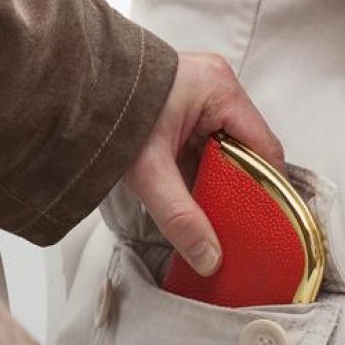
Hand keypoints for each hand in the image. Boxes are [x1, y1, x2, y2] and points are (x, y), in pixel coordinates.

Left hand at [124, 53, 284, 275]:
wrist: (74, 89)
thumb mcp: (148, 169)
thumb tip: (209, 258)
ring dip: (221, 177)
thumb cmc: (110, 113)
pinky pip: (207, 141)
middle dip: (242, 185)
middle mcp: (217, 86)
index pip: (264, 146)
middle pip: (247, 147)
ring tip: (219, 212)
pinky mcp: (186, 104)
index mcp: (219, 90)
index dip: (270, 185)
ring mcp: (202, 93)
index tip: (270, 219)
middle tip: (241, 222)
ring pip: (226, 146)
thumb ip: (179, 215)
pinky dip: (204, 167)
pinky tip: (199, 193)